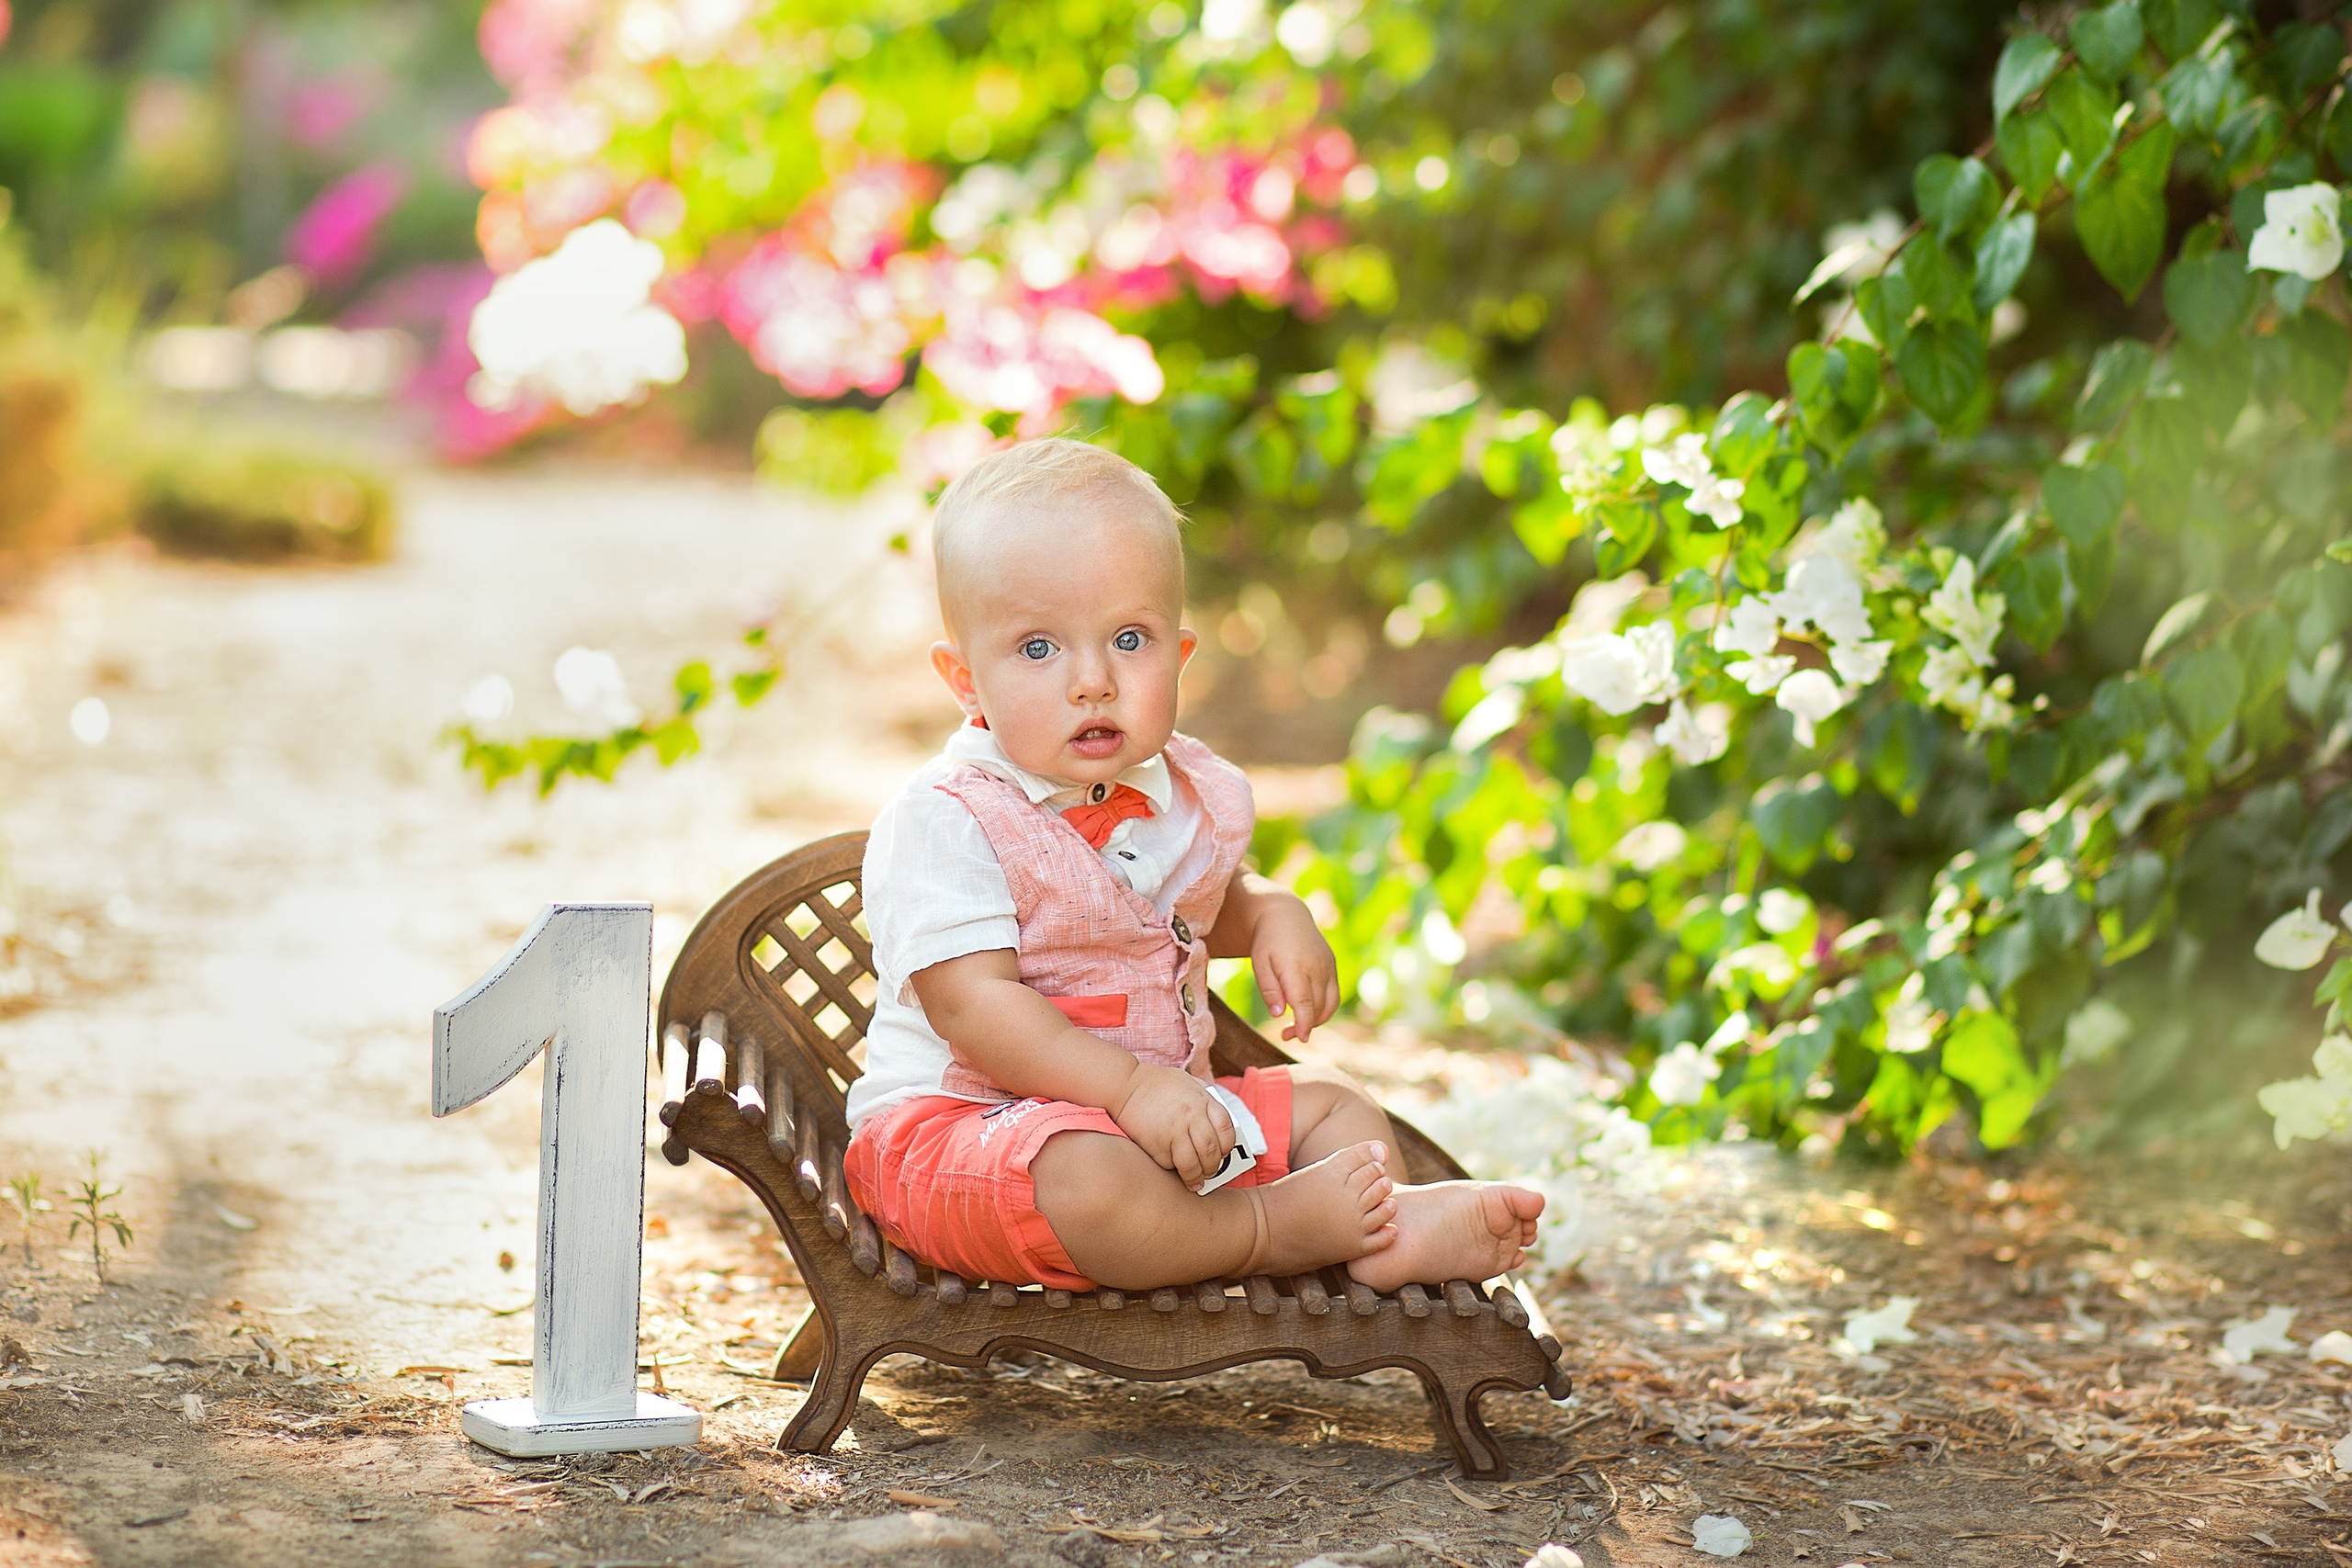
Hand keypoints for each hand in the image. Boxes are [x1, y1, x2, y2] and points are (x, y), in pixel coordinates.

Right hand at [1110, 1063, 1234, 1187]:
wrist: (1123, 1085)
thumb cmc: (1155, 1083)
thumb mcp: (1187, 1081)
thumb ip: (1203, 1098)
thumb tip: (1215, 1121)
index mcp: (1202, 1100)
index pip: (1226, 1130)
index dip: (1227, 1146)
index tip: (1223, 1153)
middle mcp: (1192, 1116)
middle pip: (1211, 1151)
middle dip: (1213, 1167)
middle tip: (1210, 1172)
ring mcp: (1174, 1132)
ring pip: (1193, 1164)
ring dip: (1196, 1177)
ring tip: (1195, 1182)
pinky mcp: (1156, 1146)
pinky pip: (1170, 1165)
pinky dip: (1172, 1169)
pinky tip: (1171, 1167)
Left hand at [1251, 895, 1339, 1042]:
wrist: (1286, 915)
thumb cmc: (1267, 941)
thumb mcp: (1259, 963)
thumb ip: (1269, 989)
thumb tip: (1279, 1015)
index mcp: (1296, 967)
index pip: (1305, 1003)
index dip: (1304, 1024)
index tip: (1299, 1038)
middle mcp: (1317, 967)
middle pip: (1318, 1007)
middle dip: (1306, 1026)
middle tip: (1286, 1034)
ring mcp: (1328, 966)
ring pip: (1331, 1003)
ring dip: (1317, 1020)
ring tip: (1298, 1026)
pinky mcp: (1332, 966)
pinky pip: (1333, 994)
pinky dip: (1324, 1008)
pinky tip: (1308, 1011)